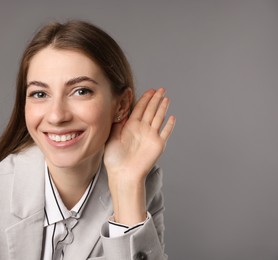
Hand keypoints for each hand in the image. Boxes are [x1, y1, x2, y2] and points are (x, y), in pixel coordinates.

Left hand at [104, 88, 174, 224]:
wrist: (122, 174)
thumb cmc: (114, 159)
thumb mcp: (111, 137)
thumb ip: (117, 124)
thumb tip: (120, 109)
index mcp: (130, 127)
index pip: (139, 109)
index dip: (145, 99)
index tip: (150, 90)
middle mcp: (141, 130)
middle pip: (150, 110)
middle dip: (155, 99)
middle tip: (161, 89)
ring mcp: (150, 137)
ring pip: (158, 118)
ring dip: (162, 108)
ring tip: (166, 98)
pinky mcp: (158, 145)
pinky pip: (165, 133)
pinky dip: (169, 125)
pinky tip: (172, 117)